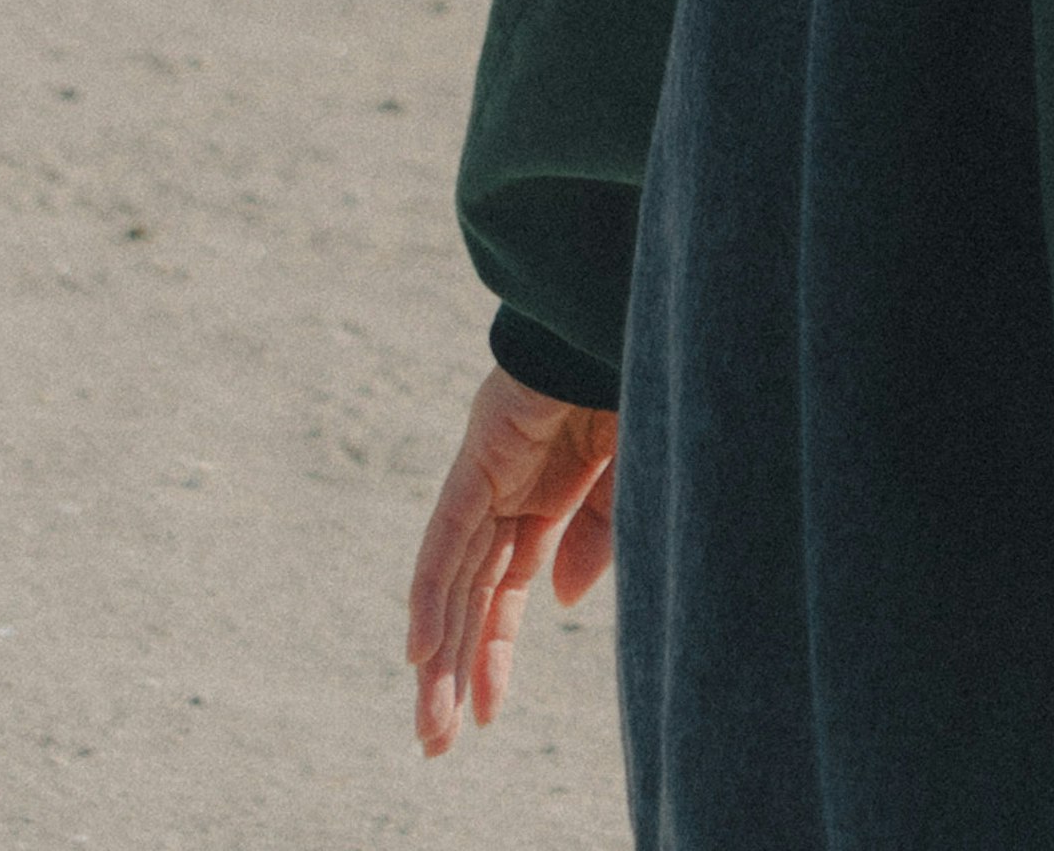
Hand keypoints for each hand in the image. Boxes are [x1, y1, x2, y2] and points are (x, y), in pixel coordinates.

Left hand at [406, 365, 617, 756]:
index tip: (487, 716)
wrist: (621, 310)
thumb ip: (596, 535)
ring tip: (430, 724)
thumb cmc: (632, 376)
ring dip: (440, 655)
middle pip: (470, 598)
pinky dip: (433, 591)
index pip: (505, 592)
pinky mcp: (480, 457)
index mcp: (544, 497)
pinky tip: (421, 650)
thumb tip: (561, 601)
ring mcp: (488, 475)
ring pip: (454, 581)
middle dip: (455, 672)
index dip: (494, 652)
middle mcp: (505, 492)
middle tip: (435, 743)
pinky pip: (449, 536)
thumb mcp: (631, 475)